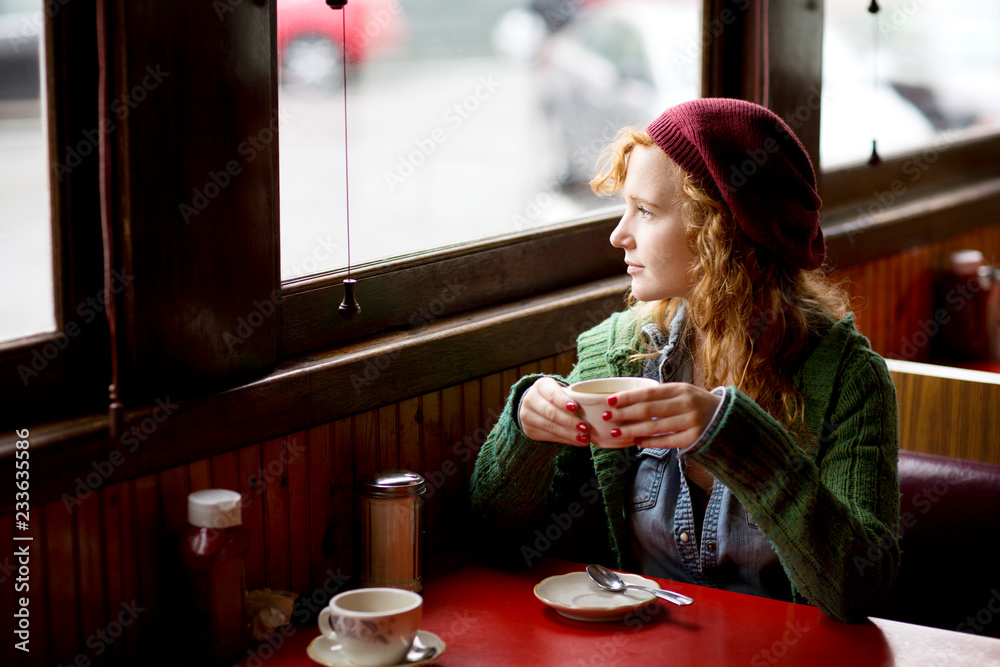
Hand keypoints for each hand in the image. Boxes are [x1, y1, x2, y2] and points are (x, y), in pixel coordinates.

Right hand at [518, 377, 592, 446]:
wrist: (535, 405)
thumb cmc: (556, 397)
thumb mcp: (561, 391)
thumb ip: (573, 397)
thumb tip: (595, 409)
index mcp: (541, 385)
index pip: (551, 394)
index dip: (563, 402)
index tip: (576, 408)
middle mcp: (530, 399)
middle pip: (551, 412)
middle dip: (570, 421)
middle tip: (586, 428)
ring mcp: (527, 416)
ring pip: (550, 426)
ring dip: (569, 434)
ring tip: (584, 438)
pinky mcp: (529, 430)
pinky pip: (549, 436)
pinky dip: (565, 439)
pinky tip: (577, 441)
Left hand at [602, 383, 721, 449]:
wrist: (726, 418)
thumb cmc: (696, 404)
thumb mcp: (682, 393)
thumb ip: (660, 396)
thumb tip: (626, 401)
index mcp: (680, 389)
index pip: (648, 393)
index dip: (627, 397)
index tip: (610, 400)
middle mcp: (686, 404)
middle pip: (648, 410)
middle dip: (624, 414)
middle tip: (606, 417)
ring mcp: (691, 422)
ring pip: (654, 427)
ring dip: (632, 430)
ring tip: (616, 432)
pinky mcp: (693, 438)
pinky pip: (666, 441)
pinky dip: (649, 442)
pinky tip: (636, 442)